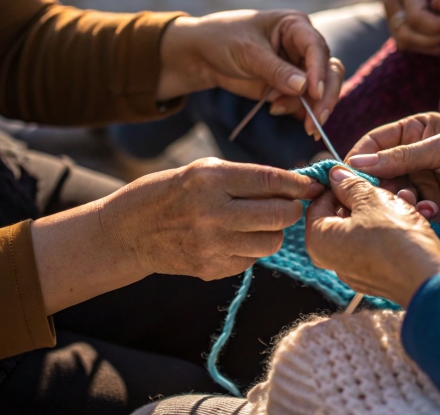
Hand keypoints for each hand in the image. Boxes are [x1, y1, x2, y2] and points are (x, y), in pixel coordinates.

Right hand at [99, 158, 324, 280]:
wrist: (127, 232)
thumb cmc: (169, 193)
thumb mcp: (202, 171)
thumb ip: (245, 178)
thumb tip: (292, 185)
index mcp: (211, 179)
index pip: (271, 181)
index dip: (298, 184)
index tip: (312, 185)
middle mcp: (213, 212)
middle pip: (279, 215)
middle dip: (292, 210)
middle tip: (287, 205)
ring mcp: (212, 244)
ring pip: (272, 242)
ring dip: (273, 232)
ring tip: (257, 223)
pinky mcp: (211, 269)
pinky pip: (252, 260)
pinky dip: (251, 249)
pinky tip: (233, 239)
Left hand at [157, 10, 343, 135]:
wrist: (202, 55)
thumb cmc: (224, 39)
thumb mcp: (248, 52)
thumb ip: (276, 70)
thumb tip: (304, 87)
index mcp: (295, 26)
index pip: (317, 48)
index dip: (319, 71)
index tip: (315, 93)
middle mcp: (303, 47)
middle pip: (329, 71)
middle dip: (324, 96)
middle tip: (316, 121)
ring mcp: (299, 68)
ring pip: (321, 90)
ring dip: (308, 107)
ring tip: (277, 110)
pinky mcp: (290, 88)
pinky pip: (305, 102)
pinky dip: (297, 112)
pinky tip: (275, 110)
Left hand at [305, 166, 439, 306]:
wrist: (428, 279)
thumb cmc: (396, 237)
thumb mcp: (372, 199)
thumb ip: (350, 185)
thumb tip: (336, 175)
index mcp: (320, 240)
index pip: (318, 202)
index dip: (337, 184)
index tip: (356, 174)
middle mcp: (331, 260)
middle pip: (342, 216)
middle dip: (365, 196)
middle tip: (384, 185)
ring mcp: (353, 271)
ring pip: (363, 228)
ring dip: (382, 209)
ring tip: (405, 197)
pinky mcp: (375, 277)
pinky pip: (376, 245)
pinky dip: (389, 229)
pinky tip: (409, 216)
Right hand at [346, 112, 439, 226]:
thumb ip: (399, 157)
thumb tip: (357, 164)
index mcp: (413, 132)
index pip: (375, 144)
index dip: (359, 158)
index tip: (346, 174)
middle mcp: (413, 158)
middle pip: (379, 173)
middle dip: (376, 186)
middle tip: (374, 197)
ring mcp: (423, 184)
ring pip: (394, 196)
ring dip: (399, 201)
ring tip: (413, 203)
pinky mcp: (434, 208)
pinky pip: (413, 213)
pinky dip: (418, 214)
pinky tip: (433, 212)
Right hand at [382, 0, 439, 53]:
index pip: (416, 17)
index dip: (437, 26)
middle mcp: (391, 2)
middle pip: (406, 35)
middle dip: (433, 39)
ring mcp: (389, 15)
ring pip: (403, 42)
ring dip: (428, 45)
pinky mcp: (392, 24)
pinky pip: (405, 43)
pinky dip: (423, 47)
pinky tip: (438, 44)